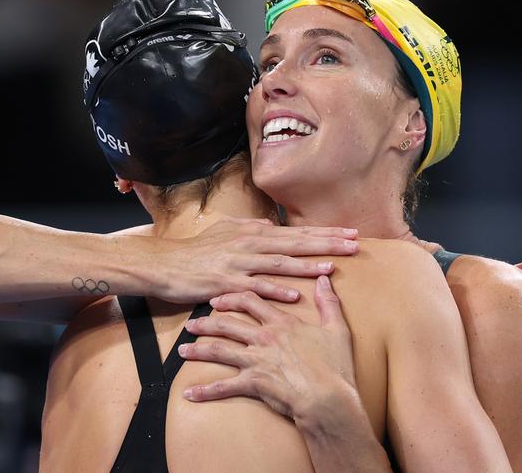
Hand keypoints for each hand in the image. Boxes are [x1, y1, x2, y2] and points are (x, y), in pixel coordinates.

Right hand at [154, 218, 358, 303]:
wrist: (167, 264)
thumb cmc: (197, 250)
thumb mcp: (226, 230)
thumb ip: (251, 227)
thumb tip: (273, 225)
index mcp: (254, 232)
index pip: (297, 231)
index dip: (326, 232)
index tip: (351, 232)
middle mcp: (251, 244)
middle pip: (296, 243)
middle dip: (327, 244)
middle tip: (355, 244)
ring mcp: (240, 263)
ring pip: (280, 263)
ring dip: (307, 265)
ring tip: (331, 267)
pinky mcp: (228, 283)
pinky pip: (256, 287)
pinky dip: (276, 290)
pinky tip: (294, 295)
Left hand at [179, 275, 356, 421]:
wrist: (328, 397)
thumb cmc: (334, 366)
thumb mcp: (336, 329)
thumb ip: (329, 303)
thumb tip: (325, 279)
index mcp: (281, 322)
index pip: (250, 300)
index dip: (232, 297)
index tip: (218, 299)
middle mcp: (264, 338)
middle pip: (227, 324)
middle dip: (206, 323)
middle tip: (191, 324)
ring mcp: (256, 360)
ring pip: (219, 350)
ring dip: (198, 350)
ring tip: (182, 350)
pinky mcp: (253, 383)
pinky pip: (223, 387)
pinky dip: (205, 391)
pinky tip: (189, 393)